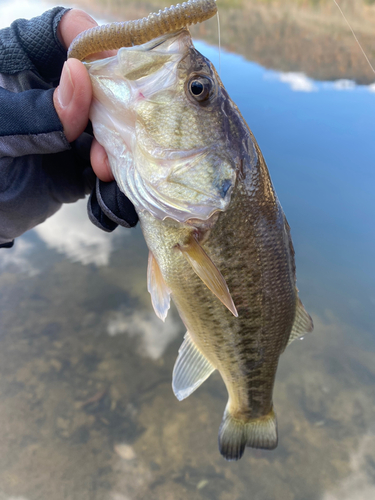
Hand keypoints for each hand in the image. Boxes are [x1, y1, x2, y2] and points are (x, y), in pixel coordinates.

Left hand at [54, 9, 137, 230]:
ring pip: (106, 124)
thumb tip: (80, 74)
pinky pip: (104, 162)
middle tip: (116, 133)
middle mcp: (49, 93)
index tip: (111, 67)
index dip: (90, 40)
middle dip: (110, 108)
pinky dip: (111, 176)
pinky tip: (108, 189)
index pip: (59, 32)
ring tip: (103, 171)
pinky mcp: (77, 163)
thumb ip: (37, 111)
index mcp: (19, 67)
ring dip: (113, 148)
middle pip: (96, 81)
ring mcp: (66, 129)